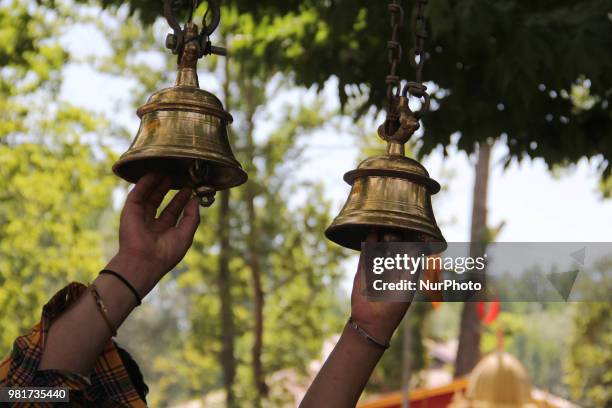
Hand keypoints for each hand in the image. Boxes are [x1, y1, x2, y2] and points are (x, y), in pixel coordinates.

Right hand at [106, 173, 200, 297]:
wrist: (144, 261)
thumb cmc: (166, 253)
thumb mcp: (185, 235)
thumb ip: (192, 217)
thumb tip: (196, 200)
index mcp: (164, 232)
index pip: (173, 211)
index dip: (181, 199)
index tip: (190, 187)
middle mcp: (151, 224)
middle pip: (160, 201)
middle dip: (169, 188)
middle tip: (179, 175)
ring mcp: (140, 217)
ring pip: (149, 196)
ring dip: (157, 183)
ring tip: (167, 171)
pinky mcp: (130, 211)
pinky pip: (138, 193)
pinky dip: (145, 183)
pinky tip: (154, 173)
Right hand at [350, 232, 410, 343]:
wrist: (372, 322)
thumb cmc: (395, 306)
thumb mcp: (406, 285)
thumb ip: (411, 267)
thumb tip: (417, 249)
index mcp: (404, 274)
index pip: (408, 253)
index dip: (409, 241)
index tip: (412, 228)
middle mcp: (390, 270)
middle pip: (393, 248)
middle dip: (394, 236)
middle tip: (396, 223)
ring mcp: (375, 270)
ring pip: (378, 249)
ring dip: (380, 237)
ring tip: (383, 223)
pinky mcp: (363, 272)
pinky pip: (366, 254)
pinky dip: (368, 243)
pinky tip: (371, 233)